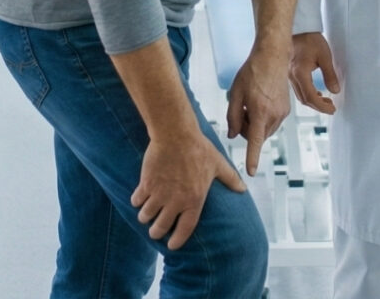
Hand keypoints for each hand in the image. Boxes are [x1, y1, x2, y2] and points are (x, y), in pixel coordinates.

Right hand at [131, 133, 244, 250]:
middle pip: (160, 228)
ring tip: (147, 213)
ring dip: (145, 217)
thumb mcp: (218, 164)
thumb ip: (230, 178)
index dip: (177, 241)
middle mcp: (175, 201)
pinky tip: (140, 197)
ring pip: (145, 217)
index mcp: (194, 200)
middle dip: (156, 232)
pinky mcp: (146, 185)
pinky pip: (136, 201)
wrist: (176, 134)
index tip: (172, 245)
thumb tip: (243, 189)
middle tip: (156, 230)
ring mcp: (159, 194)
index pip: (184, 230)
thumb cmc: (199, 148)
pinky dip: (137, 201)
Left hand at [226, 46, 291, 174]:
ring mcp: (282, 113)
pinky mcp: (286, 109)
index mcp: (260, 112)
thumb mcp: (236, 93)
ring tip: (251, 103)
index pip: (254, 141)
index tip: (251, 173)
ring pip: (264, 131)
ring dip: (255, 125)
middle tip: (241, 111)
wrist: (273, 56)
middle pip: (257, 137)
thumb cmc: (252, 72)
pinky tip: (260, 100)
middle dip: (246, 131)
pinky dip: (263, 118)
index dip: (252, 158)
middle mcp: (274, 115)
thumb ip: (233, 117)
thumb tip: (232, 135)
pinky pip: (271, 122)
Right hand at [290, 32, 340, 114]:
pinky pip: (298, 89)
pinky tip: (316, 92)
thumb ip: (330, 74)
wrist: (298, 29)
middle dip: (318, 106)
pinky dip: (308, 94)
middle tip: (331, 107)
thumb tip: (335, 90)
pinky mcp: (289, 73)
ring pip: (300, 95)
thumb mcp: (324, 55)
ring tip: (326, 101)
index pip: (310, 97)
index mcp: (300, 73)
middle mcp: (292, 77)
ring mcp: (289, 76)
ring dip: (313, 101)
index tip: (332, 109)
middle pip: (304, 99)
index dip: (322, 106)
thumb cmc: (309, 39)